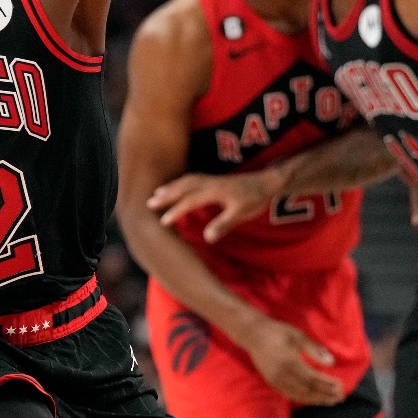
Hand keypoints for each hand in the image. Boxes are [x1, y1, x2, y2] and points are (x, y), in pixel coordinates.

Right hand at [147, 171, 273, 242]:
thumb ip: (223, 224)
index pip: (189, 201)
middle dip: (166, 195)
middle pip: (182, 187)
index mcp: (213, 191)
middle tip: (150, 203)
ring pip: (185, 181)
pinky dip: (179, 183)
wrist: (268, 182)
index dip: (176, 211)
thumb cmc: (254, 199)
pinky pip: (191, 179)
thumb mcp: (241, 214)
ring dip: (170, 187)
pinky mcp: (213, 179)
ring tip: (157, 193)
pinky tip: (176, 187)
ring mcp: (210, 179)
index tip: (163, 221)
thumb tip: (208, 238)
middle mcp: (209, 183)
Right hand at [238, 317, 344, 406]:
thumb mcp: (297, 335)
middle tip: (341, 397)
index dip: (328, 385)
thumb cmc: (276, 332)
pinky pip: (290, 394)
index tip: (341, 386)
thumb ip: (314, 349)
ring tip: (330, 401)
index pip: (313, 379)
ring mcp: (275, 380)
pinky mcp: (272, 381)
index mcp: (290, 362)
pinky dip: (303, 398)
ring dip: (316, 399)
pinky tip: (312, 398)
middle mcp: (282, 375)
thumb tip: (331, 362)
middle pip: (308, 390)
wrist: (251, 334)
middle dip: (325, 394)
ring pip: (299, 395)